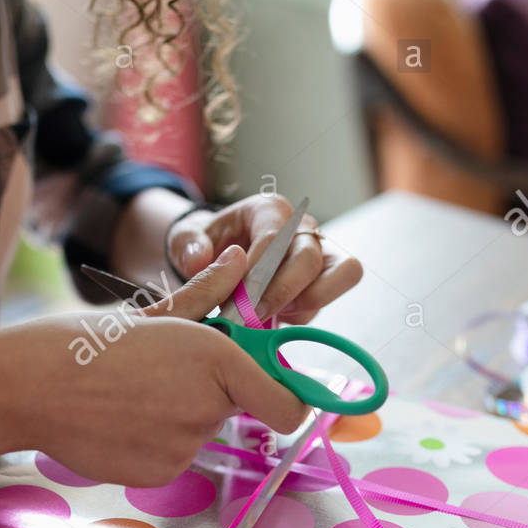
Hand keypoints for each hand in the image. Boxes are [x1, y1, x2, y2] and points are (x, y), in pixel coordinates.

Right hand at [9, 245, 309, 486]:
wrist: (24, 387)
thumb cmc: (85, 342)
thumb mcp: (153, 312)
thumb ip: (208, 293)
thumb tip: (239, 261)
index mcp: (216, 359)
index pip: (288, 406)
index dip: (285, 401)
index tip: (268, 392)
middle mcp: (207, 407)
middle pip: (234, 411)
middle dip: (209, 394)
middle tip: (158, 375)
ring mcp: (182, 447)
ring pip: (198, 433)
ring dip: (175, 417)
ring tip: (127, 395)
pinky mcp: (157, 474)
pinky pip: (170, 458)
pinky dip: (151, 443)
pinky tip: (116, 421)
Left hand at [165, 193, 362, 323]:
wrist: (222, 255)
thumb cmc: (207, 244)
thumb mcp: (186, 239)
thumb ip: (187, 246)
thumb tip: (199, 260)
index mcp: (268, 209)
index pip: (274, 237)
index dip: (257, 274)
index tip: (234, 301)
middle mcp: (301, 226)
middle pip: (309, 256)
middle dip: (280, 292)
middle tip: (250, 317)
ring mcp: (320, 252)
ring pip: (341, 272)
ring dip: (305, 302)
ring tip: (270, 315)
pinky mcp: (326, 279)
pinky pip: (330, 297)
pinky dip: (303, 314)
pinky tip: (274, 318)